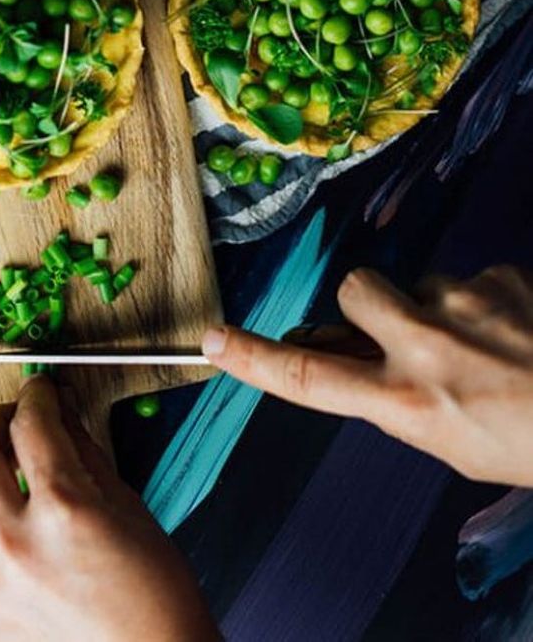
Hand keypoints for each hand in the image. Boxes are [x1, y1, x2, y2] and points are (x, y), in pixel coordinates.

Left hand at [0, 376, 216, 641]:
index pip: (31, 425)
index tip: (39, 391)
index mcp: (65, 509)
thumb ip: (83, 452)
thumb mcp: (128, 506)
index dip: (35, 396)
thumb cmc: (154, 595)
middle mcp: (19, 543)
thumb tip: (60, 414)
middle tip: (13, 420)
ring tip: (2, 474)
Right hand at [202, 264, 532, 485]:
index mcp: (409, 404)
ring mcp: (466, 302)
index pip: (311, 376)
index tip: (212, 339)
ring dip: (438, 307)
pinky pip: (471, 276)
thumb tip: (337, 348)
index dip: (255, 358)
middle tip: (410, 335)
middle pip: (354, 290)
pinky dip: (486, 301)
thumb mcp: (447, 438)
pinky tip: (517, 330)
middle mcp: (428, 348)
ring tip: (486, 346)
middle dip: (369, 305)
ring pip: (418, 282)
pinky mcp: (501, 274)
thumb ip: (390, 393)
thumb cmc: (526, 440)